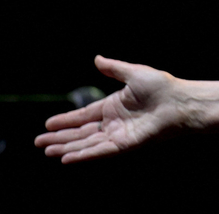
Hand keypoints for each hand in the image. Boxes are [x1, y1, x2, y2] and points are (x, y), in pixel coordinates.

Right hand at [35, 55, 183, 163]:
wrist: (180, 101)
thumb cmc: (162, 86)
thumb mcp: (133, 73)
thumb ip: (114, 68)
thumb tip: (97, 59)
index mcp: (113, 106)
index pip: (83, 115)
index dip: (65, 120)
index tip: (47, 125)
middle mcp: (114, 122)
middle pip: (81, 132)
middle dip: (60, 137)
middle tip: (39, 143)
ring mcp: (118, 135)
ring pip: (87, 143)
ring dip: (67, 147)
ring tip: (47, 151)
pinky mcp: (125, 145)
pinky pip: (100, 151)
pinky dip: (84, 155)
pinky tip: (66, 158)